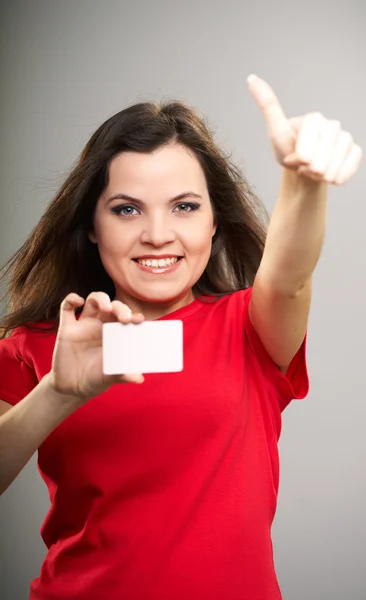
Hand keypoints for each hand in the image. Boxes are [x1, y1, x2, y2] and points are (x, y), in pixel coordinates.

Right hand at [49, 292, 144, 403]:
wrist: (71, 389)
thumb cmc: (95, 379)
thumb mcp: (110, 378)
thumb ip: (123, 375)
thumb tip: (139, 379)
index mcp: (115, 334)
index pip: (127, 318)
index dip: (133, 316)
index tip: (139, 320)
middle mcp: (101, 326)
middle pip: (112, 306)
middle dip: (120, 308)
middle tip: (125, 318)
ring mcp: (84, 325)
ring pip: (93, 301)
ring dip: (101, 299)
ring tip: (107, 307)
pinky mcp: (67, 328)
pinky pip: (66, 307)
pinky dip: (71, 299)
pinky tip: (78, 301)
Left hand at [247, 74, 361, 184]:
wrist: (303, 172)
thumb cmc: (288, 152)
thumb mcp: (276, 132)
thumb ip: (267, 106)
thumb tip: (251, 78)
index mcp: (314, 119)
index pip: (310, 141)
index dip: (301, 155)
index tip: (294, 160)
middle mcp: (332, 126)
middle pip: (324, 155)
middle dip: (310, 168)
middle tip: (302, 168)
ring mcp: (345, 139)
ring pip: (336, 163)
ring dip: (321, 176)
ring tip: (312, 172)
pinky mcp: (353, 152)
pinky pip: (348, 168)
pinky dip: (336, 177)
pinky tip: (328, 176)